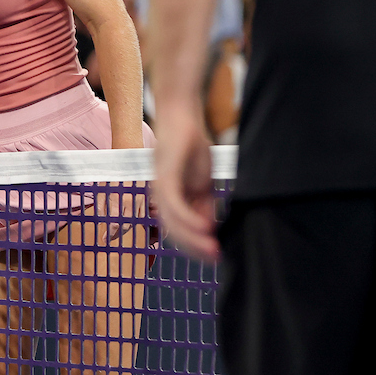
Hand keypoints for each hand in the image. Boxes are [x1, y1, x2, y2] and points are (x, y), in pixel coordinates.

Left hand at [152, 108, 218, 259]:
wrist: (181, 115)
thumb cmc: (190, 146)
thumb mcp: (201, 181)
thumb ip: (202, 204)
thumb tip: (208, 228)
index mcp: (168, 198)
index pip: (177, 230)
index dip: (194, 246)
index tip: (214, 257)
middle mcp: (160, 194)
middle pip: (172, 231)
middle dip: (194, 248)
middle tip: (216, 259)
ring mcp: (160, 184)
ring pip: (171, 221)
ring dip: (193, 237)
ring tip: (213, 248)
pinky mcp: (165, 173)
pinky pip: (173, 202)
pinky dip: (188, 217)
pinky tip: (205, 226)